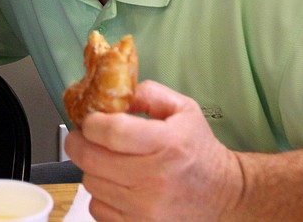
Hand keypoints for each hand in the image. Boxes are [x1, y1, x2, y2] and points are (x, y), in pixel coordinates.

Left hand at [64, 80, 242, 221]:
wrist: (222, 194)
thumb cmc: (198, 149)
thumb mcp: (182, 108)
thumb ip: (147, 93)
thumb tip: (113, 94)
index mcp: (167, 144)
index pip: (111, 132)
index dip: (92, 123)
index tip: (91, 120)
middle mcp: (155, 179)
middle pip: (91, 158)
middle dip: (79, 142)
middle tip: (85, 136)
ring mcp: (145, 209)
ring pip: (90, 182)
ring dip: (92, 168)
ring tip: (107, 160)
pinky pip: (97, 208)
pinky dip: (101, 194)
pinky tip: (116, 184)